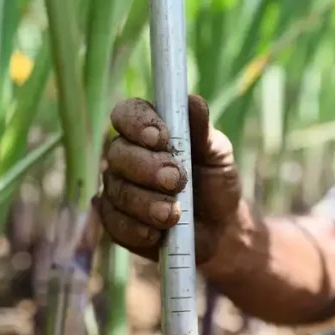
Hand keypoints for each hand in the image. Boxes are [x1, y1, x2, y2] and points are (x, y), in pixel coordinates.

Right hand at [95, 94, 241, 262]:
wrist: (220, 227)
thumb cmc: (216, 181)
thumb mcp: (217, 153)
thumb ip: (202, 128)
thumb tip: (193, 100)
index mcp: (146, 130)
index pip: (126, 114)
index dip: (138, 123)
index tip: (160, 138)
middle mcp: (125, 156)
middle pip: (117, 154)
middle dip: (147, 168)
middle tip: (176, 180)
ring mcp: (117, 189)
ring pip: (117, 191)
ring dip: (146, 203)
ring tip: (174, 214)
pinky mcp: (116, 222)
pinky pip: (115, 224)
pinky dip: (138, 229)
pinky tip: (158, 233)